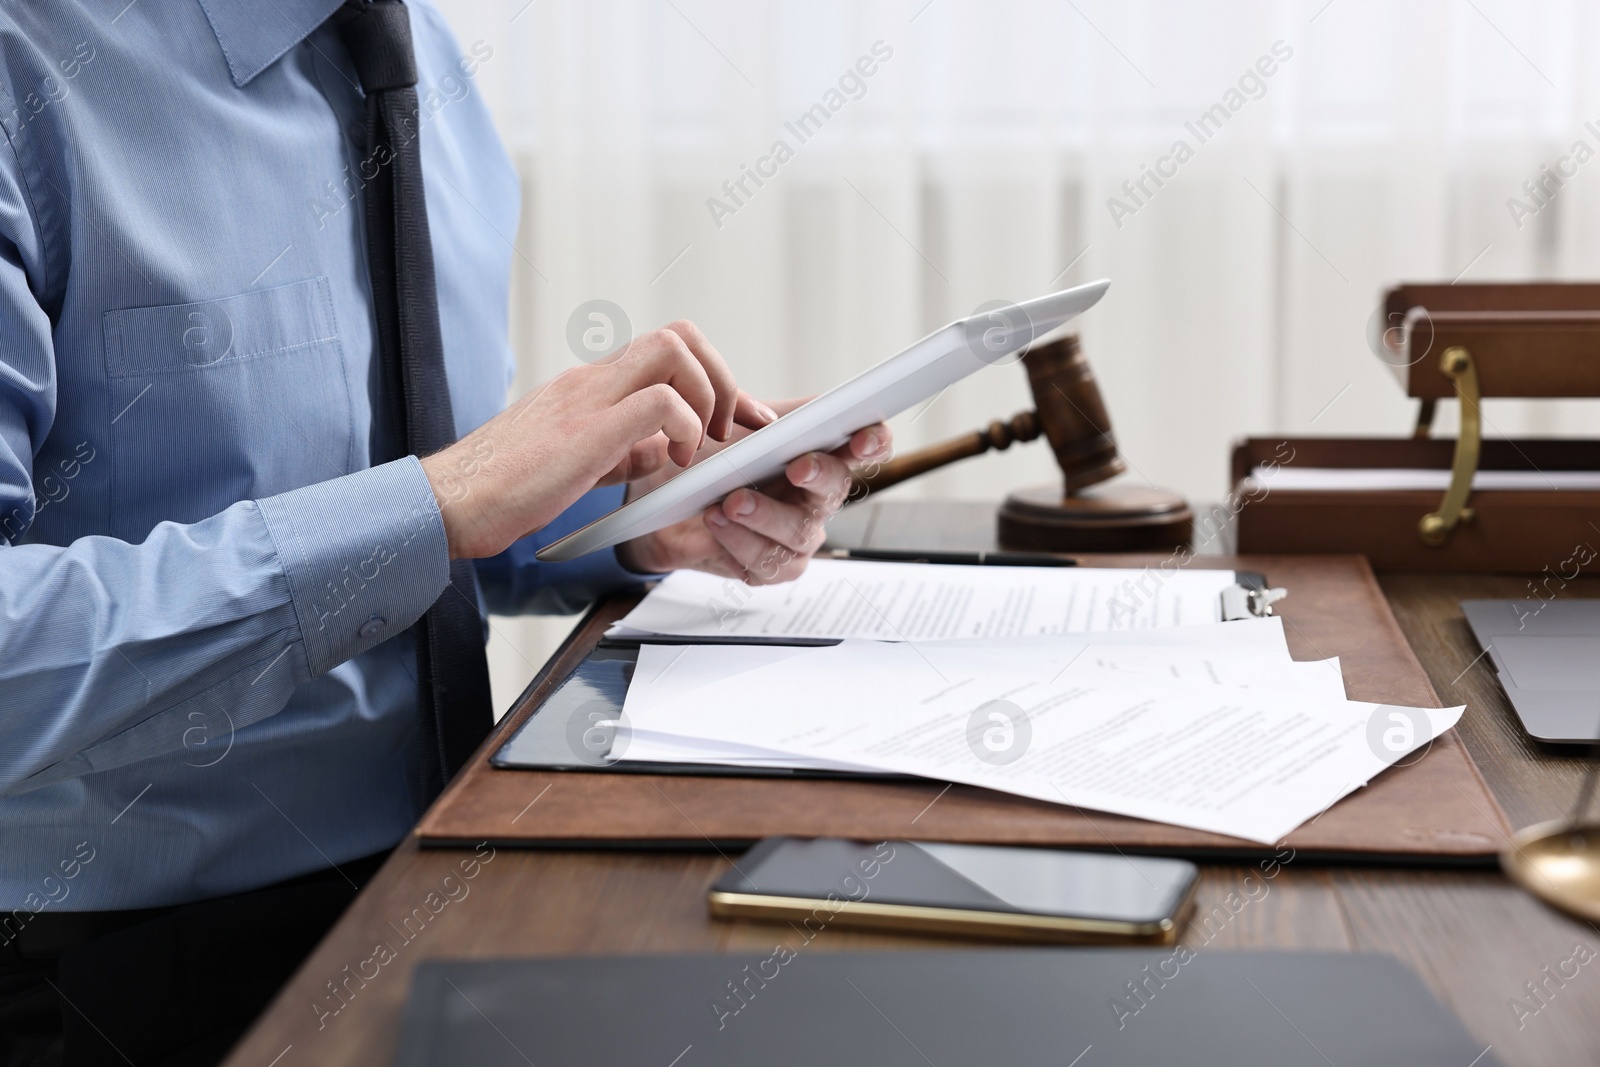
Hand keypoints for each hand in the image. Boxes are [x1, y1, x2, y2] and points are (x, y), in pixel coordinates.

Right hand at [421, 321, 770, 559]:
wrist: (450, 503)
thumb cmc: (505, 488)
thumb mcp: (579, 463)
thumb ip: (626, 448)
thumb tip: (667, 448)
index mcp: (590, 385)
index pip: (668, 348)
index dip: (715, 377)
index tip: (738, 418)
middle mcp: (591, 380)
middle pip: (679, 333)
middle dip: (721, 377)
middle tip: (725, 429)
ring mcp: (587, 399)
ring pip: (673, 350)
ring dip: (706, 395)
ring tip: (701, 444)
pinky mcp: (585, 432)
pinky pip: (659, 404)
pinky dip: (685, 428)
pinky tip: (675, 462)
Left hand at [616, 397, 891, 581]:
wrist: (658, 499)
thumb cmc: (703, 459)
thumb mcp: (728, 422)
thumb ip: (759, 410)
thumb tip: (778, 416)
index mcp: (817, 452)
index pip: (865, 445)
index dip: (873, 441)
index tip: (862, 437)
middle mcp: (815, 494)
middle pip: (839, 487)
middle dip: (820, 475)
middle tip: (796, 467)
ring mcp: (797, 534)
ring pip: (800, 532)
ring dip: (767, 515)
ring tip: (730, 502)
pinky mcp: (771, 566)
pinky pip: (768, 562)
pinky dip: (740, 542)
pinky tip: (717, 524)